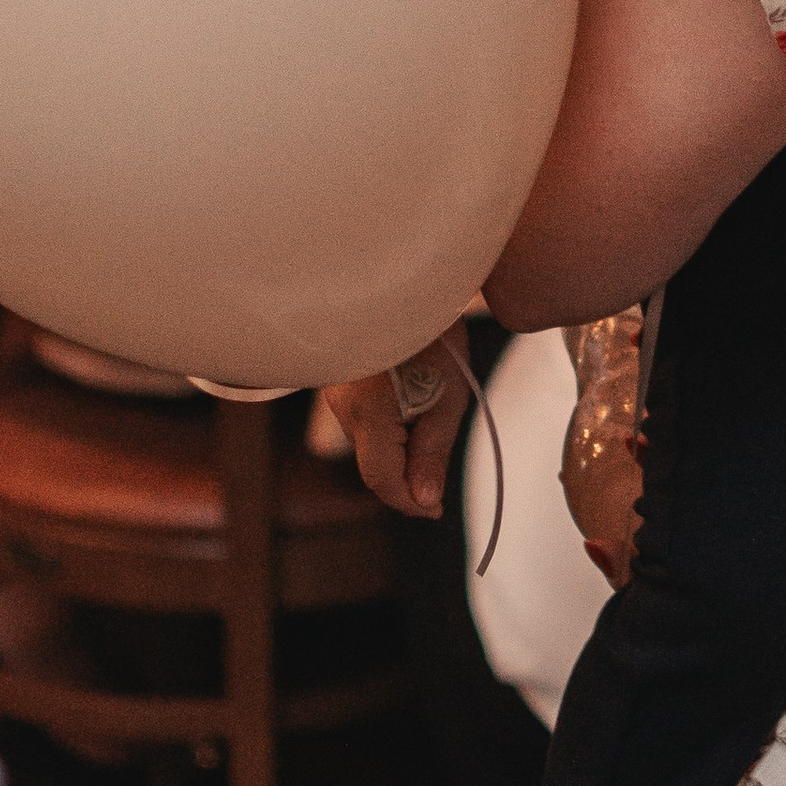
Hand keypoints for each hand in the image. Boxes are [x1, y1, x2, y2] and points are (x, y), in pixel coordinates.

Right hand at [321, 325, 471, 515]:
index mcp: (369, 412)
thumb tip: (425, 499)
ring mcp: (337, 391)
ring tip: (435, 415)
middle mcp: (343, 405)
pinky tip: (415, 402)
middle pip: (374, 461)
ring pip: (370, 439)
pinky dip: (390, 424)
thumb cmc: (433, 330)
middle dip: (408, 475)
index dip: (409, 502)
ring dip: (401, 446)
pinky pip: (365, 416)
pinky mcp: (341, 377)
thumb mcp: (448, 393)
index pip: (382, 479)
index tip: (435, 511)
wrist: (404, 274)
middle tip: (441, 473)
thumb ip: (433, 449)